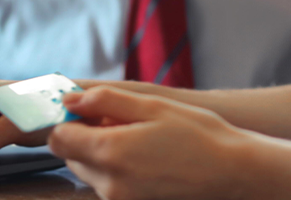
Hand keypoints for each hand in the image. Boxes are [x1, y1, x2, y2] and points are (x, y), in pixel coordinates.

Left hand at [49, 86, 253, 199]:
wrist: (232, 172)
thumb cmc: (198, 135)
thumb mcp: (152, 105)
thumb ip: (105, 101)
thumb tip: (70, 100)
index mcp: (110, 152)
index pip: (58, 138)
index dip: (69, 119)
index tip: (87, 108)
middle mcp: (109, 183)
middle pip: (71, 155)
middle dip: (86, 135)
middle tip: (120, 120)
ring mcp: (120, 199)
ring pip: (89, 170)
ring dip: (101, 152)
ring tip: (138, 137)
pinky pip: (108, 183)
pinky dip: (116, 167)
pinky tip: (146, 155)